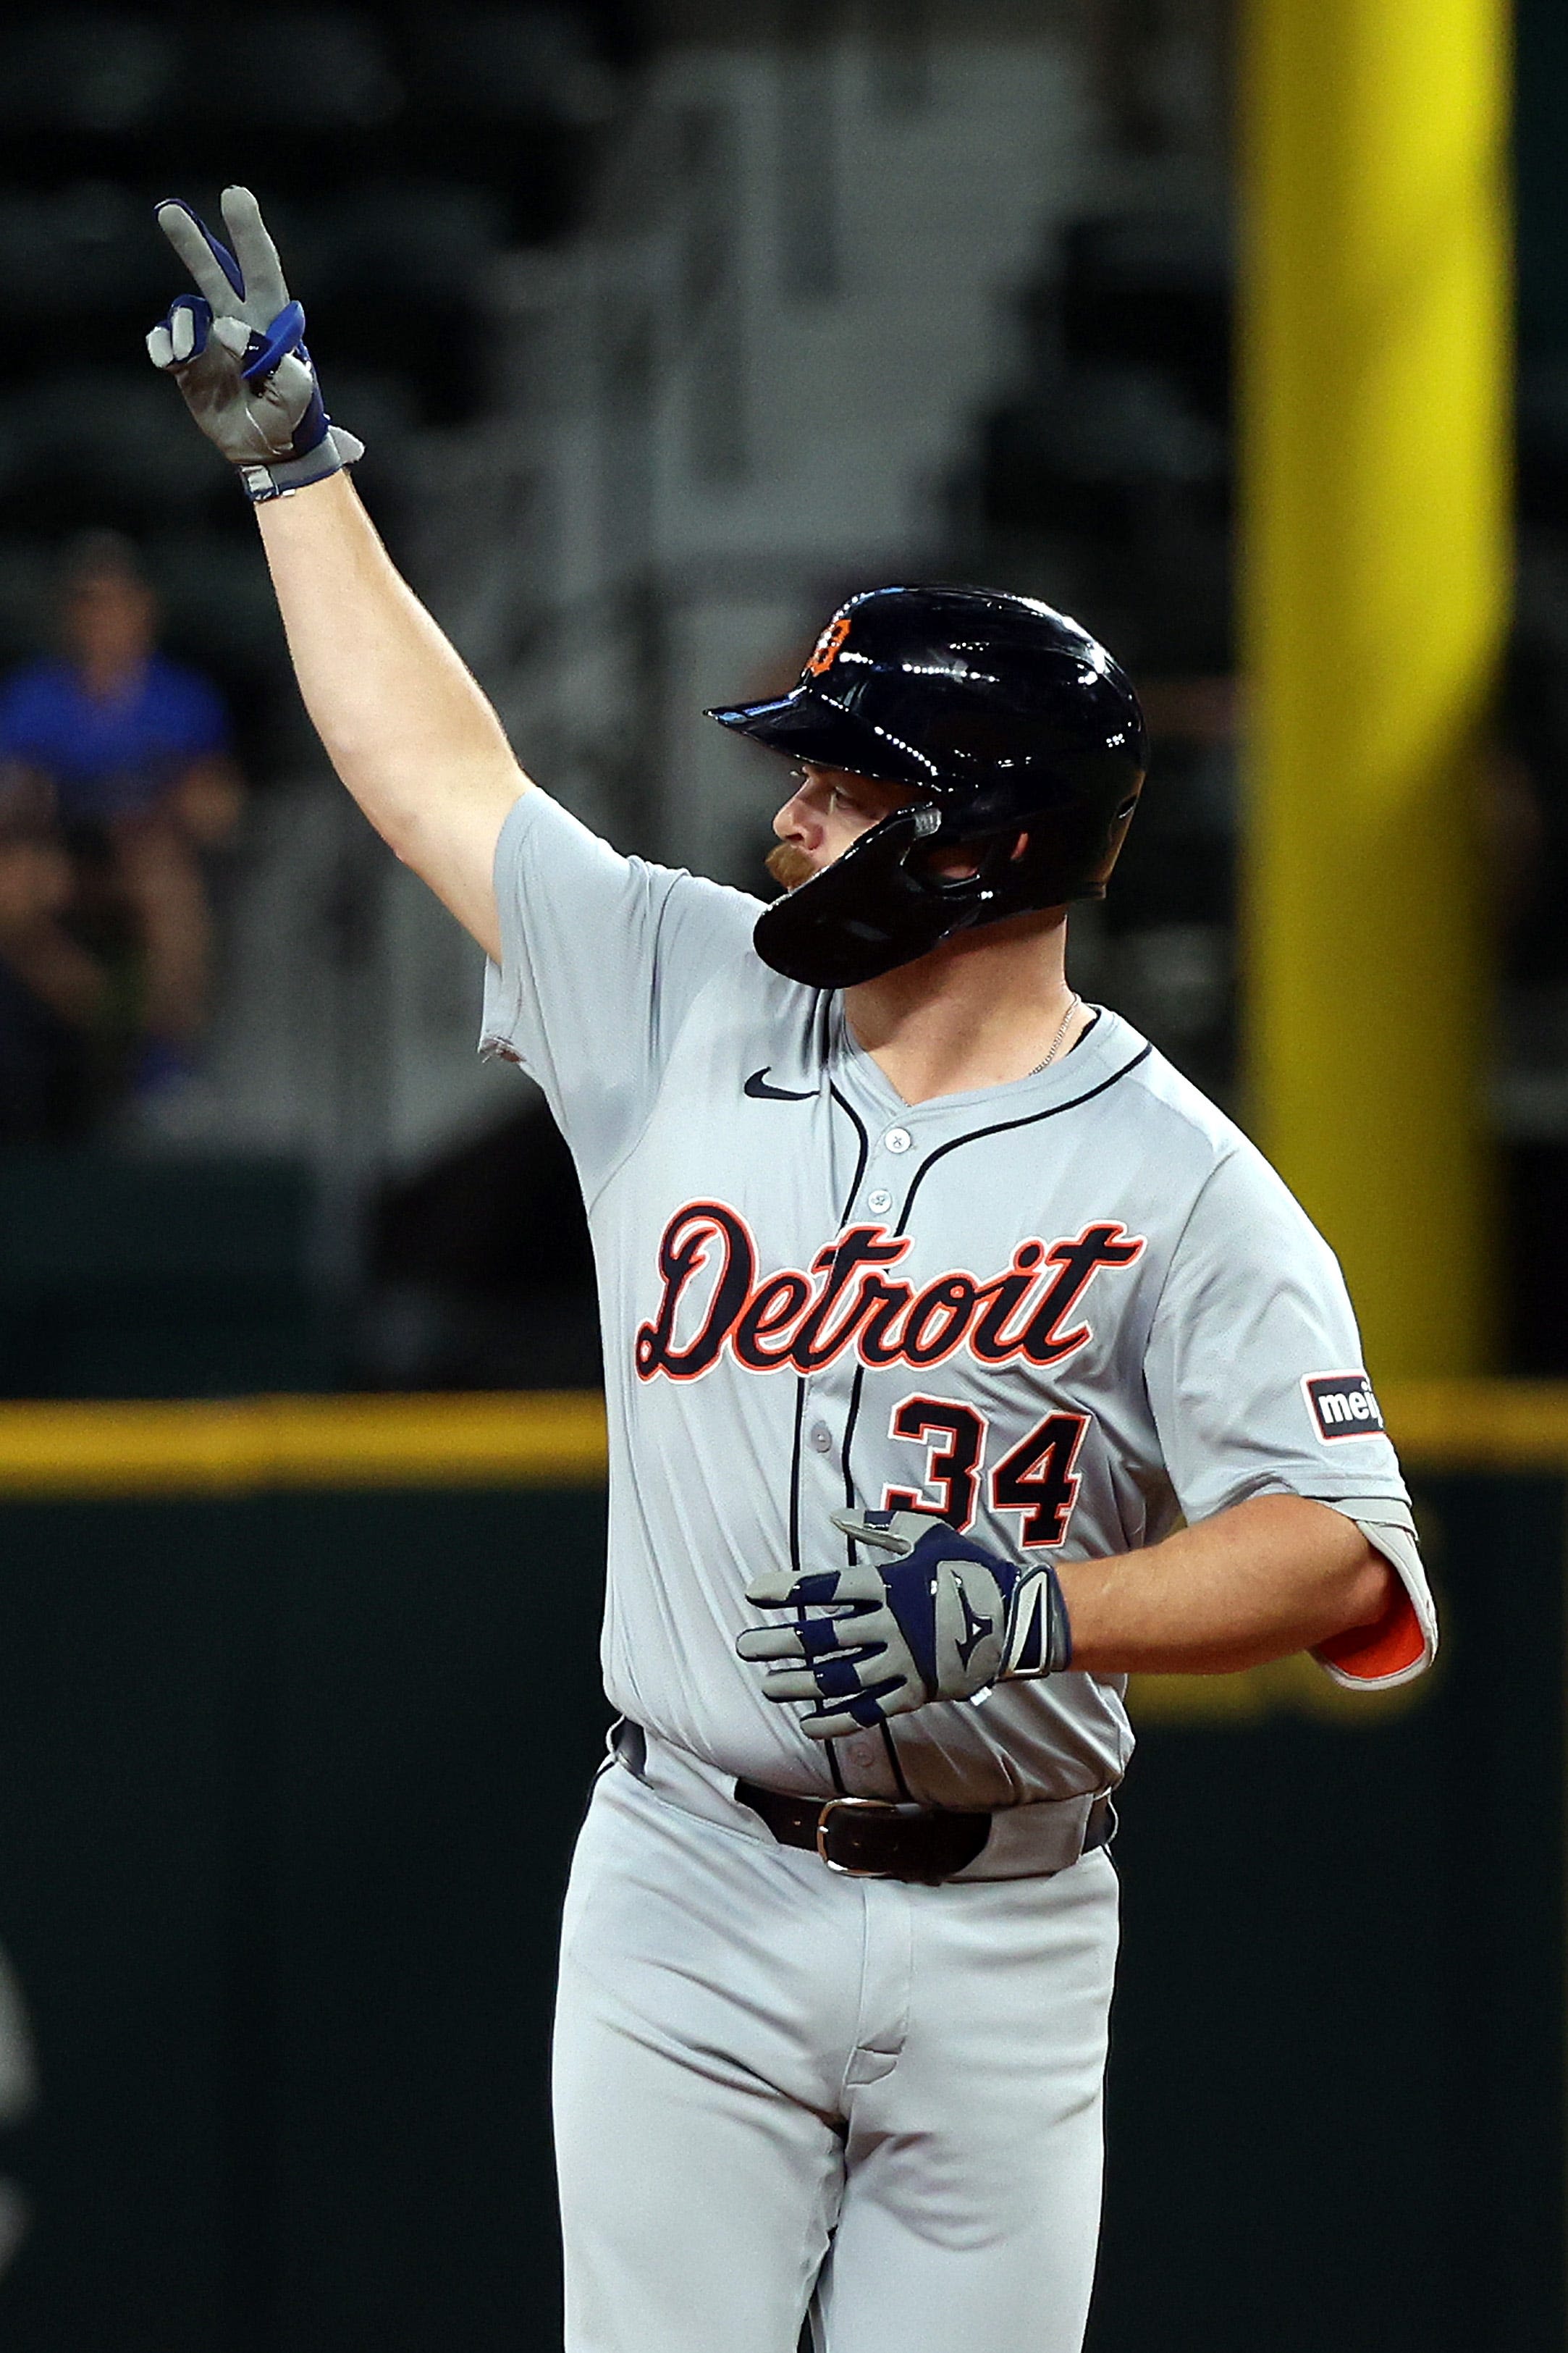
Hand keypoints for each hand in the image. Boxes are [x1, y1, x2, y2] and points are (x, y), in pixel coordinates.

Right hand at [147, 186, 361, 502]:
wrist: (268, 453)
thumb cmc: (291, 421)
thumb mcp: (297, 398)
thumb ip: (277, 363)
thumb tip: (229, 328)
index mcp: (271, 322)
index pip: (262, 269)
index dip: (248, 233)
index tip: (235, 195)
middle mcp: (237, 322)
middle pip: (214, 272)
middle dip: (193, 242)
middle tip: (169, 211)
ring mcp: (208, 341)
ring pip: (184, 311)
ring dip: (183, 328)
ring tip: (190, 357)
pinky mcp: (186, 364)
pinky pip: (165, 344)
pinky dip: (165, 347)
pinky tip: (174, 362)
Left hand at [736, 1509, 1071, 1739]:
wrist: (1018, 1617)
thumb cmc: (968, 1569)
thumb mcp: (928, 1534)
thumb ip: (879, 1525)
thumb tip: (834, 1517)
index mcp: (890, 1585)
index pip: (827, 1588)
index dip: (788, 1590)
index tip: (754, 1593)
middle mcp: (891, 1626)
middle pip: (824, 1637)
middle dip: (780, 1642)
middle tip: (745, 1645)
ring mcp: (904, 1662)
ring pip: (840, 1678)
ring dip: (800, 1683)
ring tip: (768, 1684)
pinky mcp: (917, 1692)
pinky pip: (870, 1711)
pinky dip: (837, 1720)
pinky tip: (807, 1723)